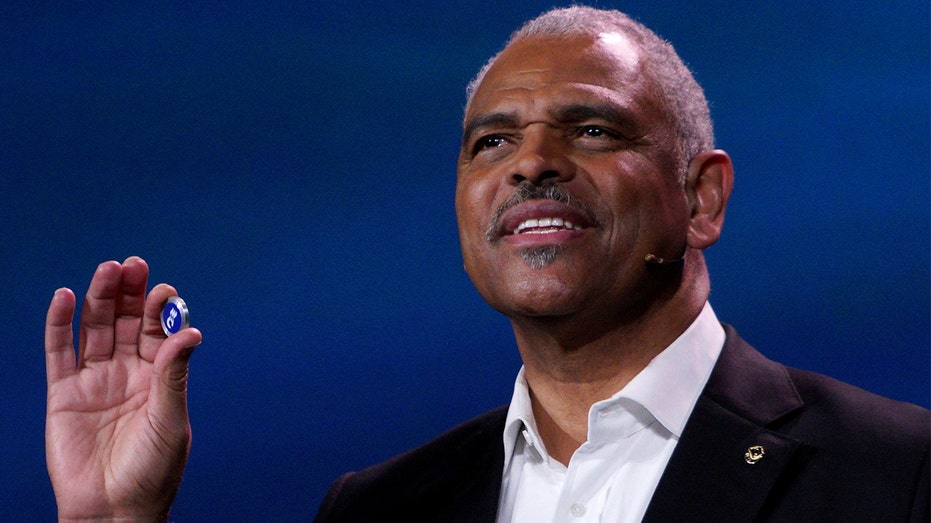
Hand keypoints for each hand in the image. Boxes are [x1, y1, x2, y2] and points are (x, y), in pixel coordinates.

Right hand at [44, 257, 201, 520]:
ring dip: (99, 298)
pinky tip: (65, 296)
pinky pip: (59, 352)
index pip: (158, 332)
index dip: (161, 309)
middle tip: (134, 264)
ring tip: (107, 270)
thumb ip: (174, 375)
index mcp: (159, 377)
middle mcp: (127, 372)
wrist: (113, 509)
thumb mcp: (171, 419)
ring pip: (94, 328)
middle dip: (130, 293)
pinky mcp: (64, 393)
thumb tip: (191, 331)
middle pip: (125, 322)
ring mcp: (95, 380)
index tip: (166, 290)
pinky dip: (59, 324)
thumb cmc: (152, 470)